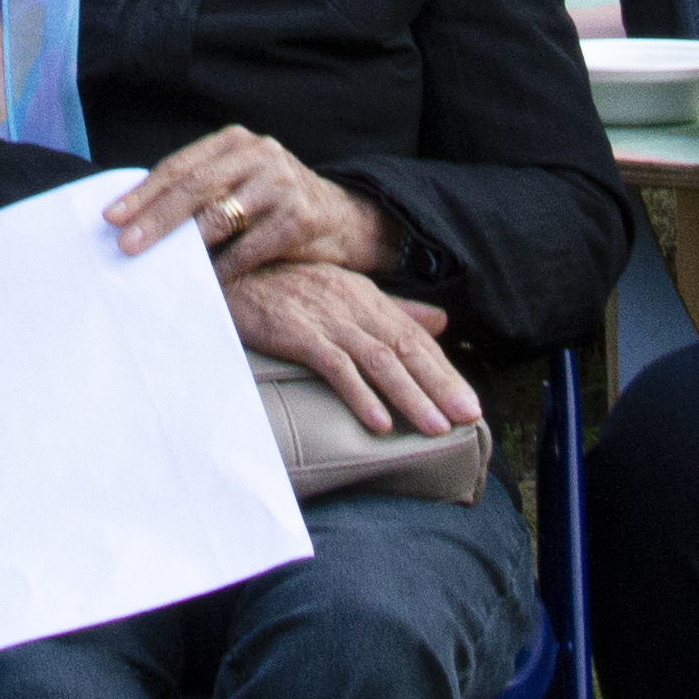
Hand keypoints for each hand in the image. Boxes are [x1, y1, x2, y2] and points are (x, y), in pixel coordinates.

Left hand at [106, 126, 397, 285]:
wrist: (345, 218)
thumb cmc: (276, 203)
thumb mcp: (241, 180)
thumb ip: (201, 188)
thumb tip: (135, 216)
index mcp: (235, 141)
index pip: (179, 166)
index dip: (143, 192)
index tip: (111, 217)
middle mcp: (259, 154)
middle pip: (194, 187)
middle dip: (154, 219)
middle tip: (124, 244)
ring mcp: (281, 184)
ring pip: (219, 217)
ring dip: (183, 246)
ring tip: (157, 266)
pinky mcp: (299, 218)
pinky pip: (248, 248)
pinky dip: (223, 268)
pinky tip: (204, 282)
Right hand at [226, 263, 476, 439]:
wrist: (229, 271)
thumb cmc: (285, 285)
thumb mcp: (345, 291)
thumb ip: (393, 310)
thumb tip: (442, 322)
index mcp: (368, 298)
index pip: (416, 338)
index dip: (445, 372)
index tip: (469, 404)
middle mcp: (354, 305)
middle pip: (406, 349)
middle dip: (441, 385)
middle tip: (469, 418)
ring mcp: (326, 318)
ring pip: (379, 360)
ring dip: (410, 395)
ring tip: (435, 427)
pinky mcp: (297, 332)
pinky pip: (335, 367)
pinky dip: (360, 394)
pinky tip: (379, 421)